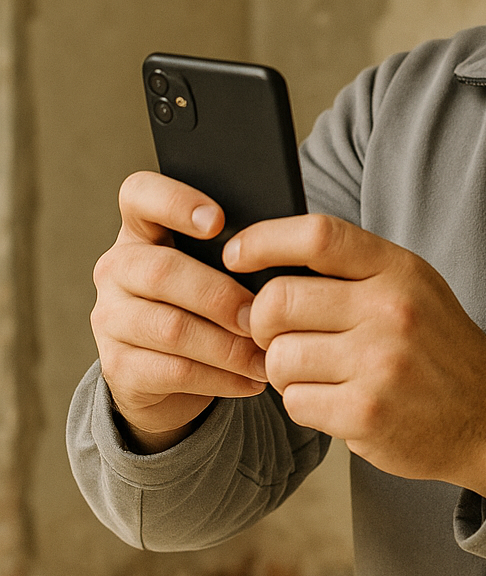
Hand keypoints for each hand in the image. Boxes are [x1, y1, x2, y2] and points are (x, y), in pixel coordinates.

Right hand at [91, 172, 268, 451]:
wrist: (168, 376)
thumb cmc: (207, 307)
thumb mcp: (217, 271)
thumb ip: (236, 254)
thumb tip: (285, 255)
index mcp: (141, 231)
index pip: (138, 194)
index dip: (174, 201)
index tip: (218, 221)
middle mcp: (116, 269)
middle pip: (161, 271)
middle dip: (220, 297)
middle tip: (261, 317)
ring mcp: (110, 319)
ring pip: (170, 328)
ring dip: (228, 346)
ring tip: (267, 357)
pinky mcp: (117, 367)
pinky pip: (173, 371)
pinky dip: (221, 378)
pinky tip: (250, 380)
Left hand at [227, 215, 485, 500]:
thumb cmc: (437, 348)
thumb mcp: (411, 288)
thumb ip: (351, 270)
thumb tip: (264, 262)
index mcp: (399, 271)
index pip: (317, 237)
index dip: (263, 240)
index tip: (235, 255)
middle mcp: (391, 310)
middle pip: (278, 301)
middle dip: (262, 323)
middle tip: (277, 336)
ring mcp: (379, 364)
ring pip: (279, 357)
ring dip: (283, 371)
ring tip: (317, 374)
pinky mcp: (366, 414)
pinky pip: (295, 403)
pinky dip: (303, 404)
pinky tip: (334, 402)